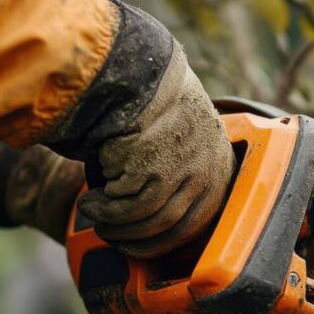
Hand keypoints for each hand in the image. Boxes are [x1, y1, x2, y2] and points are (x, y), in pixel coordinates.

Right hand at [76, 44, 234, 258]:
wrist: (140, 70)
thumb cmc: (154, 103)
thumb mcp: (184, 138)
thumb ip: (180, 172)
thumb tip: (160, 217)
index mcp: (221, 166)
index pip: (197, 223)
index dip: (162, 241)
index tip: (137, 244)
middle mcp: (209, 172)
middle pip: (170, 225)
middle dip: (135, 238)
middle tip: (109, 233)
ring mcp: (183, 171)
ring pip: (147, 217)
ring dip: (114, 222)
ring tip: (93, 212)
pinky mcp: (154, 167)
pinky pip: (126, 202)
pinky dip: (105, 207)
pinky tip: (91, 200)